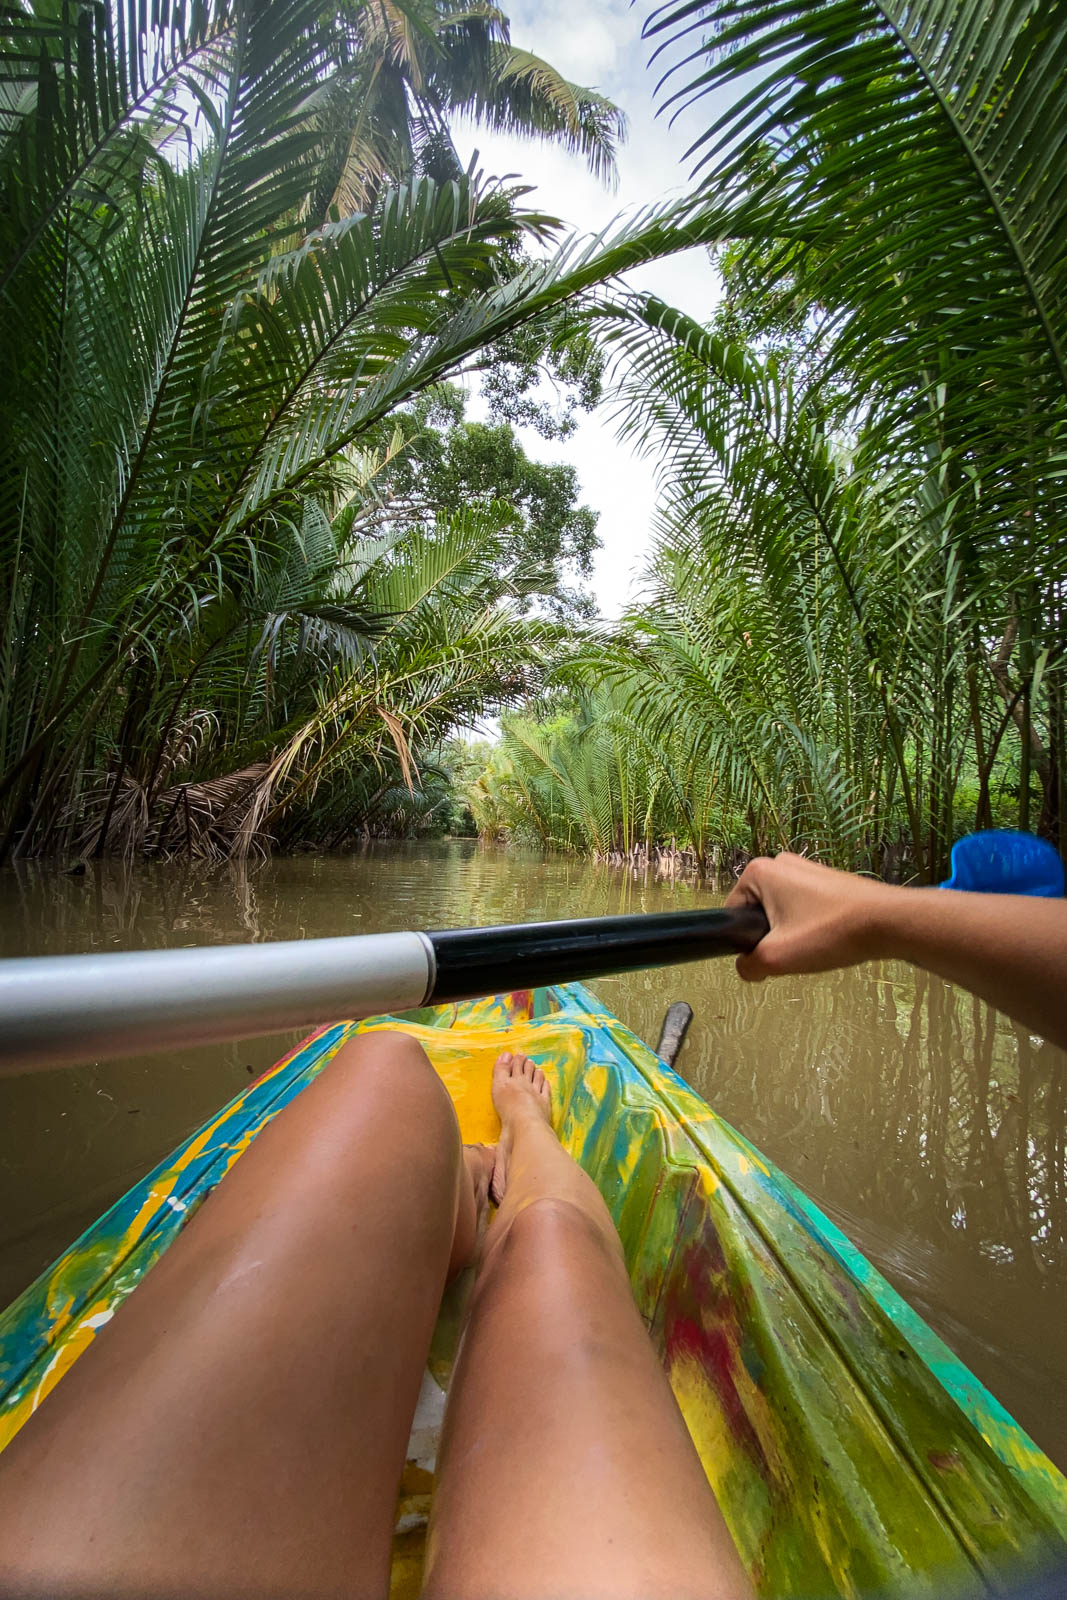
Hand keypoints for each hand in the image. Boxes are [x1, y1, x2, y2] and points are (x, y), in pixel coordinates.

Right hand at [725, 853, 900, 981]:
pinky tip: (829, 938)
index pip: (733, 914)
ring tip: (815, 947)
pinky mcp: (829, 880)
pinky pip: (805, 908)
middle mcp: (780, 863)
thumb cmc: (828, 933)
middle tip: (794, 953)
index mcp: (759, 871)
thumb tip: (747, 968)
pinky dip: (812, 926)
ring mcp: (807, 868)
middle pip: (758, 912)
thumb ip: (748, 965)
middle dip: (770, 936)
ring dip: (792, 933)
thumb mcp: (776, 958)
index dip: (745, 941)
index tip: (770, 955)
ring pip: (783, 912)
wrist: (889, 922)